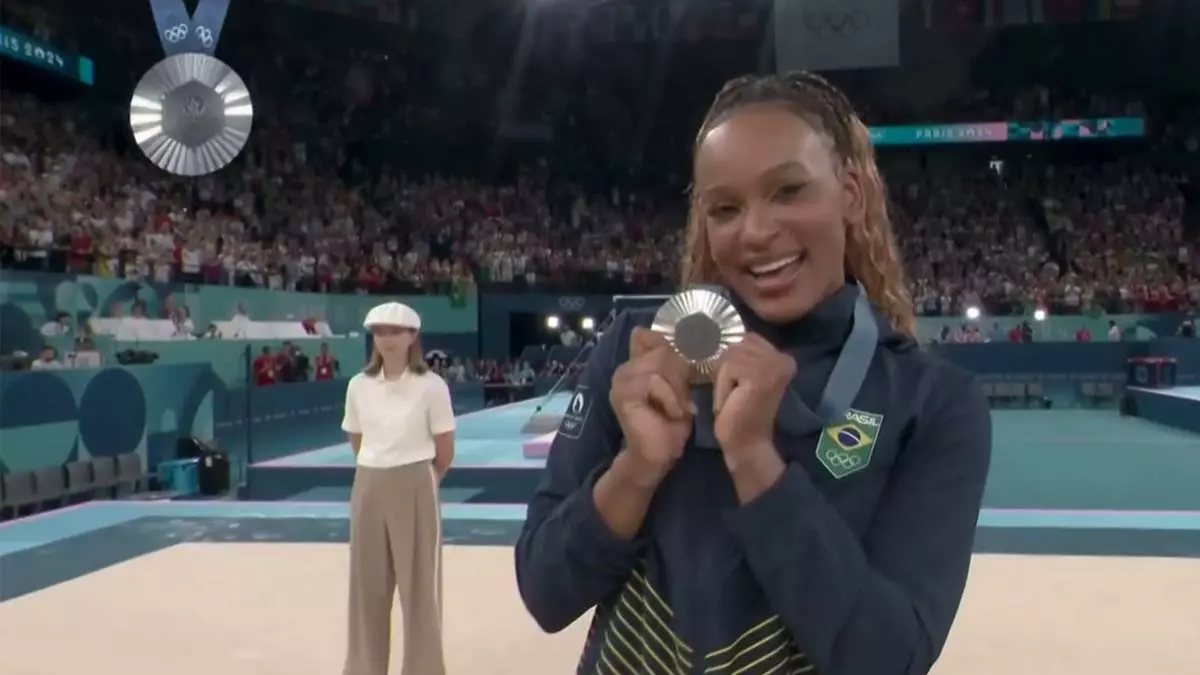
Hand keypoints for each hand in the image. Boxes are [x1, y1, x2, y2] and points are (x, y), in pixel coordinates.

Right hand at [609, 327, 693, 483]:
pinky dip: (669, 398)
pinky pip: (654, 380)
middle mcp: (625, 368)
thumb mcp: (678, 388)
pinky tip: (670, 414)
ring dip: (676, 388)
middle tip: (682, 401)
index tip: (683, 367)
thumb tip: (686, 339)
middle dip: (680, 374)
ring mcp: (621, 379)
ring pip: (660, 362)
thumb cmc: (670, 425)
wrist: (656, 457)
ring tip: (676, 409)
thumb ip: (675, 366)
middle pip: (663, 349)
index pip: (647, 335)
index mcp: (636, 364)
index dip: (667, 344)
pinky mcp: (623, 393)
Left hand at [713, 334, 795, 455]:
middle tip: (737, 394)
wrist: (746, 444)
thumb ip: (740, 353)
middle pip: (736, 344)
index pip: (745, 338)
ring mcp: (773, 366)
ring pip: (729, 355)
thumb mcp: (741, 374)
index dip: (733, 361)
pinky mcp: (759, 376)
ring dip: (724, 379)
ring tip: (735, 398)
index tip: (741, 385)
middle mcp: (784, 357)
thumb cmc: (739, 410)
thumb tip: (716, 331)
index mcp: (783, 356)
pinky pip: (726, 367)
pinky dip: (723, 385)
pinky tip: (734, 401)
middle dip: (727, 369)